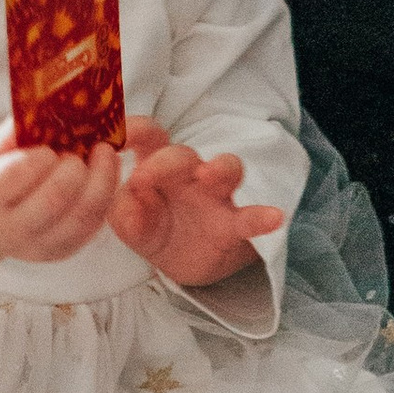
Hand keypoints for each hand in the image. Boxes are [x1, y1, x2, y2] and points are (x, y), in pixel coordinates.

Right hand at [0, 117, 124, 284]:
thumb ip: (20, 127)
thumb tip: (56, 96)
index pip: (13, 178)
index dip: (37, 159)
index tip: (48, 147)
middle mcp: (7, 231)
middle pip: (53, 202)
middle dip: (76, 170)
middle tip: (87, 148)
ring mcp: (36, 247)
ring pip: (80, 218)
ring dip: (101, 182)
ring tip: (107, 154)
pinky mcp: (60, 252)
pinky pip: (92, 228)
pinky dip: (106, 197)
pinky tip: (108, 173)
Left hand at [110, 138, 284, 287]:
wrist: (181, 262)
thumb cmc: (152, 226)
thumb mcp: (129, 222)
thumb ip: (123, 210)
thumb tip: (126, 199)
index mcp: (155, 167)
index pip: (147, 137)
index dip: (134, 130)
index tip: (118, 134)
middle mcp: (187, 174)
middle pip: (182, 153)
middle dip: (165, 160)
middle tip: (143, 176)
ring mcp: (214, 197)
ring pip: (225, 169)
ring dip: (220, 167)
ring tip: (211, 173)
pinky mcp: (233, 225)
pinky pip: (250, 218)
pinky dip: (262, 217)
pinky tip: (275, 217)